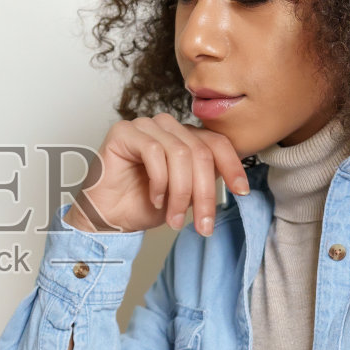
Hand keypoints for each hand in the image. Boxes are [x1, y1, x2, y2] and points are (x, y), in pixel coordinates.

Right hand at [64, 113, 246, 236]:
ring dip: (181, 192)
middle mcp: (166, 127)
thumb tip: (236, 180)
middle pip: (200, 151)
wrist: (108, 219)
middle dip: (204, 192)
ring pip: (180, 152)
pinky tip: (155, 198)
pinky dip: (159, 181)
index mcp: (183, 137)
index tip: (241, 191)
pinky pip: (154, 152)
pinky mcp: (123, 132)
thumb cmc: (141, 205)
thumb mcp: (187, 195)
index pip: (216, 142)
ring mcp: (144, 125)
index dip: (232, 166)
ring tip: (174, 217)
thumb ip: (206, 179)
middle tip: (203, 224)